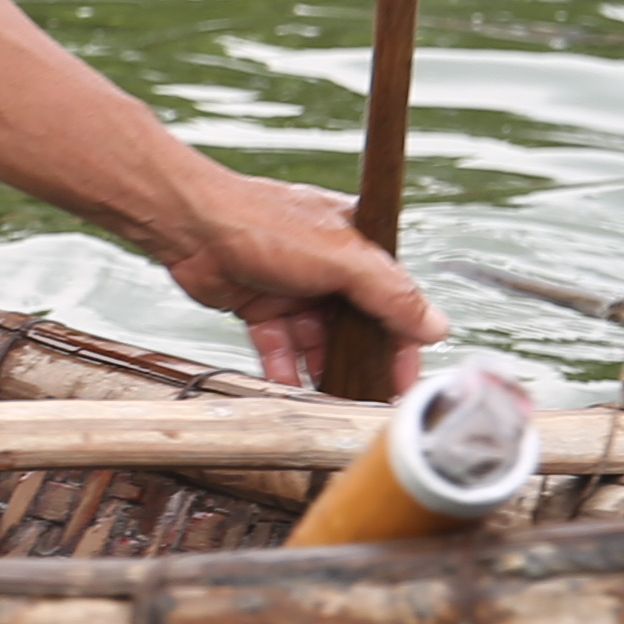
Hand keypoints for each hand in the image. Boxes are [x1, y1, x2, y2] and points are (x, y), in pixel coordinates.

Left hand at [147, 169, 439, 393]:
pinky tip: (291, 391)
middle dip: (362, 364)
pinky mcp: (262, 306)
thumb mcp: (340, 256)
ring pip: (318, 343)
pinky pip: (280, 348)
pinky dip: (285, 370)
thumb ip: (388, 292)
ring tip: (332, 403)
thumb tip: (433, 324)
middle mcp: (329, 266)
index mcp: (356, 245)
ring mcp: (294, 288)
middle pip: (357, 327)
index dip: (402, 342)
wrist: (190, 225)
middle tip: (369, 400)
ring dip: (324, 371)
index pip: (394, 300)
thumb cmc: (260, 221)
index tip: (405, 381)